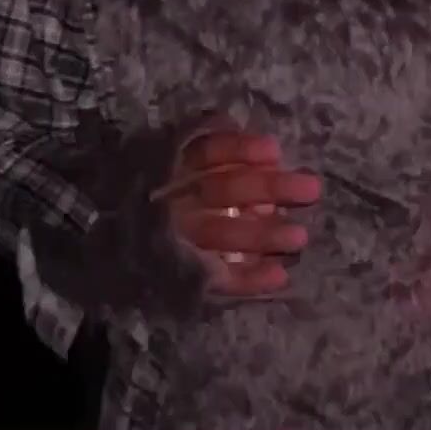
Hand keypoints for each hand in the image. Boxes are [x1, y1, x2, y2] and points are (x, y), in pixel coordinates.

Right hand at [153, 124, 321, 296]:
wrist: (119, 251)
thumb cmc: (171, 197)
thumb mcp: (182, 166)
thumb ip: (220, 156)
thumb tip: (269, 153)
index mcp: (174, 167)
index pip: (208, 152)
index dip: (240, 150)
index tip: (275, 151)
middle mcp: (173, 200)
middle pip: (223, 189)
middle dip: (268, 188)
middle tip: (312, 189)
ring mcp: (174, 238)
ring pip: (220, 233)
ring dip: (261, 235)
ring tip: (300, 238)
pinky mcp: (180, 275)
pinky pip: (216, 277)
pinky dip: (247, 279)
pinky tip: (279, 277)